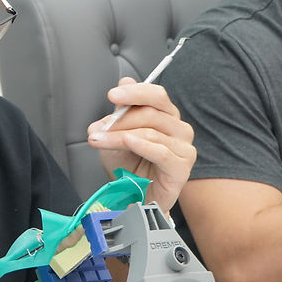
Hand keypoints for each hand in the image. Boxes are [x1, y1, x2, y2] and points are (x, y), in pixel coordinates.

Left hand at [86, 77, 195, 211]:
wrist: (133, 197)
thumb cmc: (128, 166)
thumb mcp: (116, 135)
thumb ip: (121, 112)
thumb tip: (122, 84)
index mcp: (166, 116)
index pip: (156, 96)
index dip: (135, 92)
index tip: (112, 94)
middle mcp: (178, 129)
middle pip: (151, 113)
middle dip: (120, 119)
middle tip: (98, 128)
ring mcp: (183, 148)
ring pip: (151, 132)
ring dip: (119, 135)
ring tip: (99, 140)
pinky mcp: (182, 167)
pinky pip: (161, 152)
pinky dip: (141, 145)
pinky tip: (127, 142)